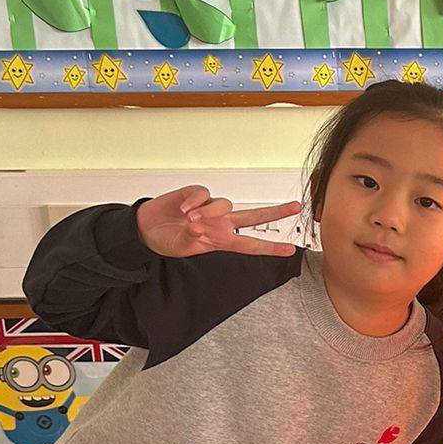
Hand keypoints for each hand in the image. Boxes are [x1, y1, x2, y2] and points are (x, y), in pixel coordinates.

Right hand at [136, 185, 301, 259]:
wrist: (146, 229)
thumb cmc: (168, 240)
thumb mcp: (182, 247)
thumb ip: (193, 238)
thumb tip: (199, 225)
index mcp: (222, 239)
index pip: (251, 244)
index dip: (270, 247)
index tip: (291, 250)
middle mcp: (221, 223)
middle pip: (254, 216)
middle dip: (275, 212)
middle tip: (296, 206)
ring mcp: (209, 208)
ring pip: (224, 204)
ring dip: (209, 211)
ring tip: (190, 219)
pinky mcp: (196, 194)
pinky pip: (203, 193)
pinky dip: (195, 200)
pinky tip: (183, 207)